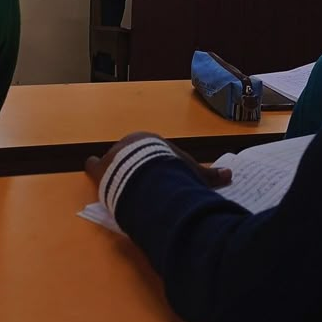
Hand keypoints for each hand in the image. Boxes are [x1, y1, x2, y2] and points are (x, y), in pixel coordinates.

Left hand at [85, 131, 232, 191]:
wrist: (147, 174)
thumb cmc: (171, 170)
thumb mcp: (192, 172)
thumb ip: (208, 175)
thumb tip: (230, 175)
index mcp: (151, 142)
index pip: (151, 150)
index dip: (152, 161)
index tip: (155, 170)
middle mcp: (130, 144)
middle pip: (130, 154)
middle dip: (131, 164)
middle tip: (135, 177)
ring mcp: (113, 155)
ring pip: (112, 159)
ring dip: (113, 168)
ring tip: (116, 179)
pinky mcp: (100, 169)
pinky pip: (92, 166)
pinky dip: (93, 169)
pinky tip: (91, 171)